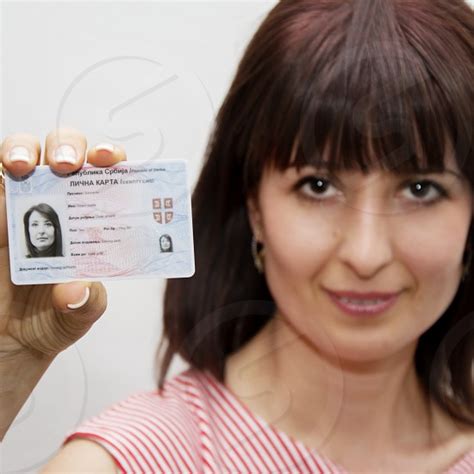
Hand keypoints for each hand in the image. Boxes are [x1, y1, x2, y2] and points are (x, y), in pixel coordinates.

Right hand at [0, 128, 125, 360]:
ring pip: (18, 155)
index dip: (108, 158)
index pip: (104, 175)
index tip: (110, 159)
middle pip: (62, 152)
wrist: (11, 342)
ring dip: (20, 149)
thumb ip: (84, 304)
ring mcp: (18, 206)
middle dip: (66, 145)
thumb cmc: (54, 320)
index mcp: (89, 221)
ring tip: (21, 167)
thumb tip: (78, 289)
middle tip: (67, 165)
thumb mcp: (77, 318)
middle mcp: (57, 205)